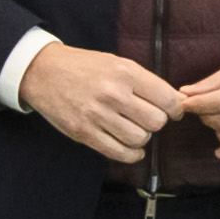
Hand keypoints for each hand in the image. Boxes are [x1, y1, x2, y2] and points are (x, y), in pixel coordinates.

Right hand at [19, 43, 183, 163]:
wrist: (42, 71)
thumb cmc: (84, 67)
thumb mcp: (118, 64)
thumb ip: (146, 82)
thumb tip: (177, 102)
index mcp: (125, 73)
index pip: (168, 99)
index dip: (176, 109)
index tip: (173, 111)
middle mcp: (112, 94)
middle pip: (157, 122)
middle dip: (157, 122)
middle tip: (148, 118)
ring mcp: (96, 115)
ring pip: (140, 139)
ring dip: (142, 137)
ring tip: (134, 128)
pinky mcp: (82, 132)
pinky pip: (118, 153)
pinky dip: (131, 154)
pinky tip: (130, 147)